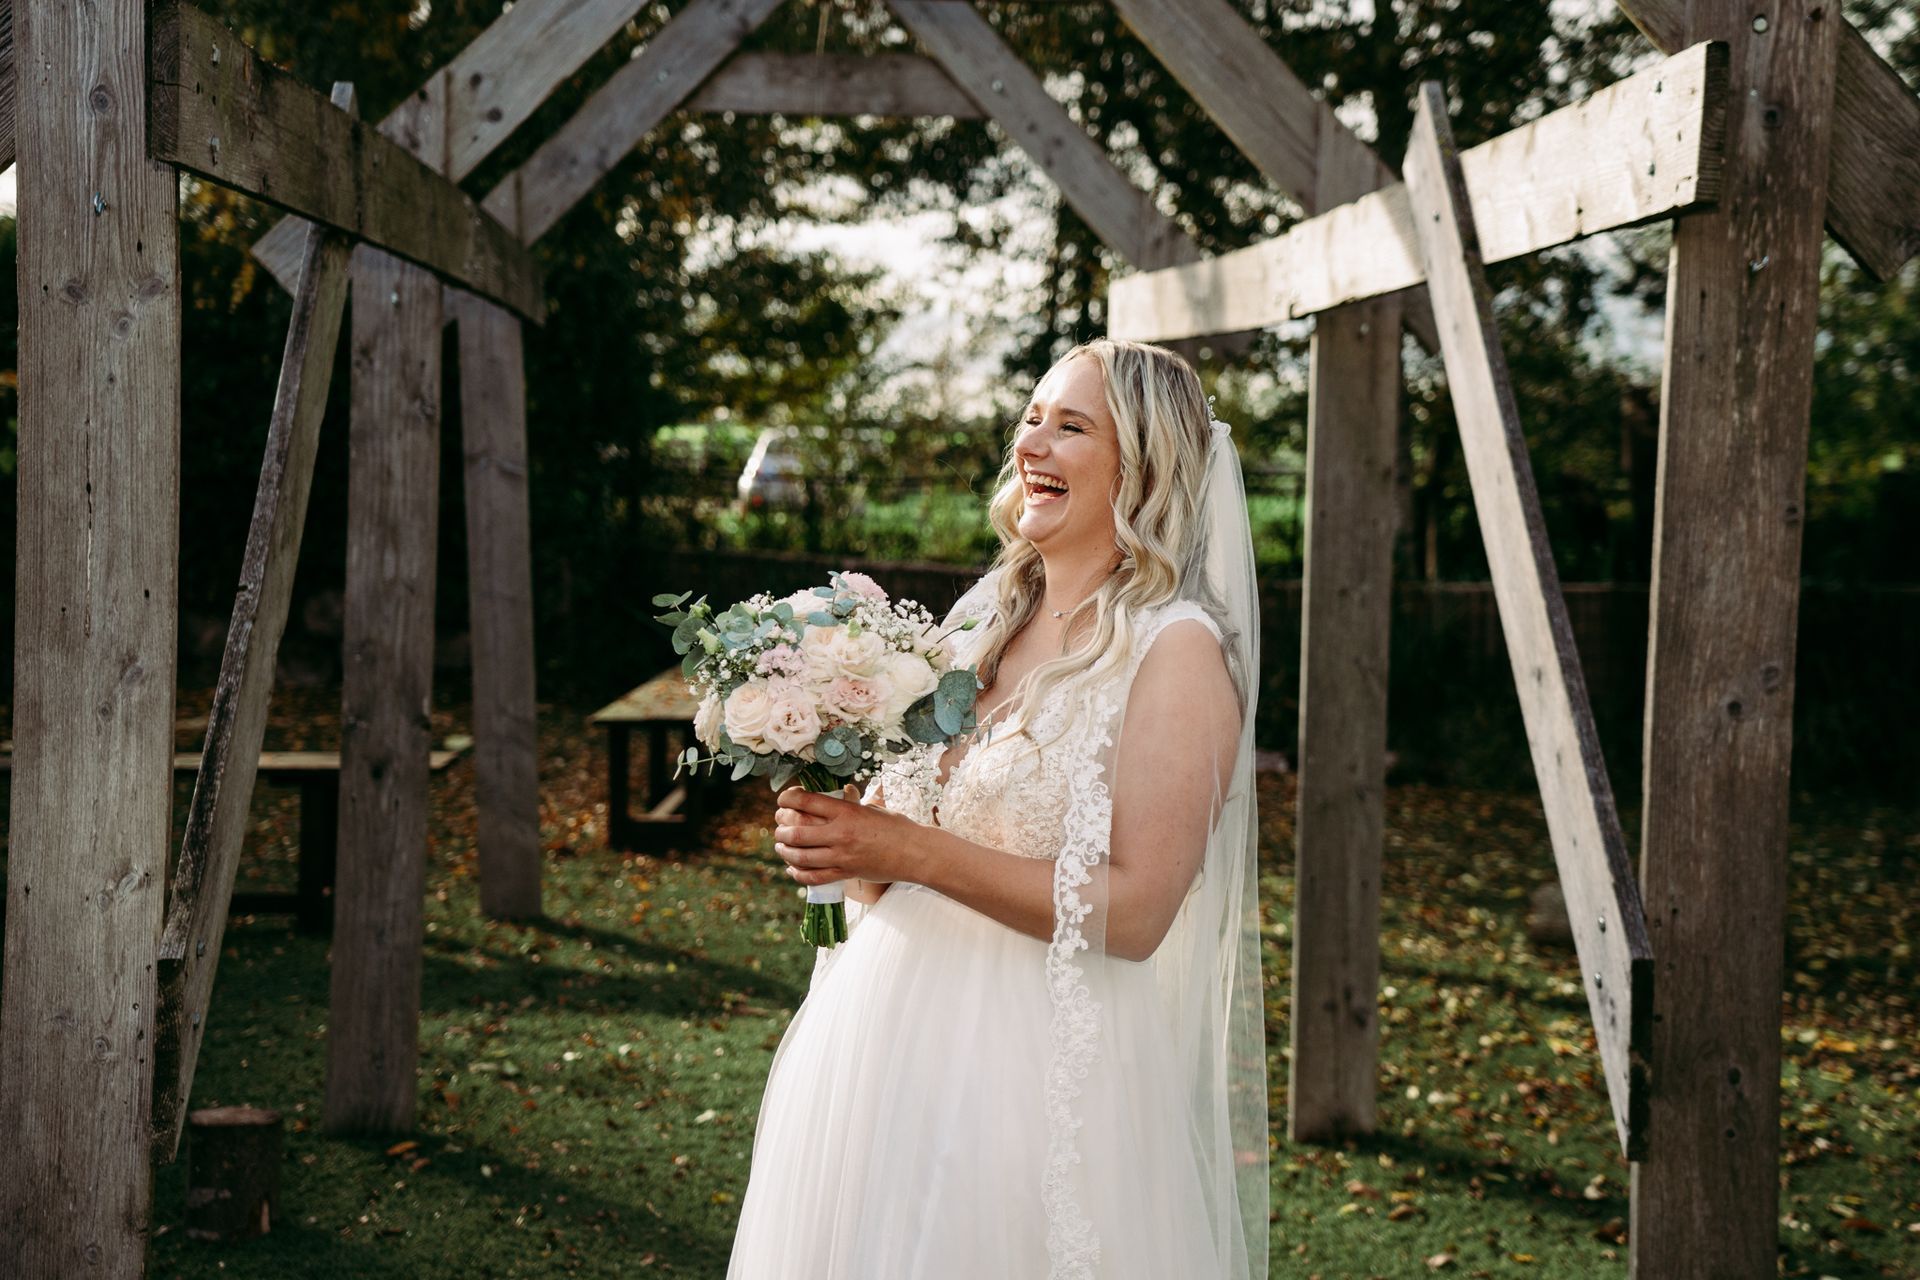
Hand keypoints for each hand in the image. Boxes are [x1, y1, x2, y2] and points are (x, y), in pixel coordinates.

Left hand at [772, 784, 913, 887]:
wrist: (914, 852)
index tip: (783, 800)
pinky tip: (793, 868)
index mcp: (846, 811)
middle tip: (779, 826)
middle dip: (781, 828)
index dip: (787, 799)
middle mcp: (840, 833)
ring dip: (785, 851)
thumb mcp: (870, 807)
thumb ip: (848, 804)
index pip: (805, 801)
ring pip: (801, 856)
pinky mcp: (845, 873)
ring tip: (781, 847)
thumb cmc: (895, 827)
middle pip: (796, 831)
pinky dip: (798, 873)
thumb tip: (833, 798)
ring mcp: (842, 855)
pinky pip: (814, 877)